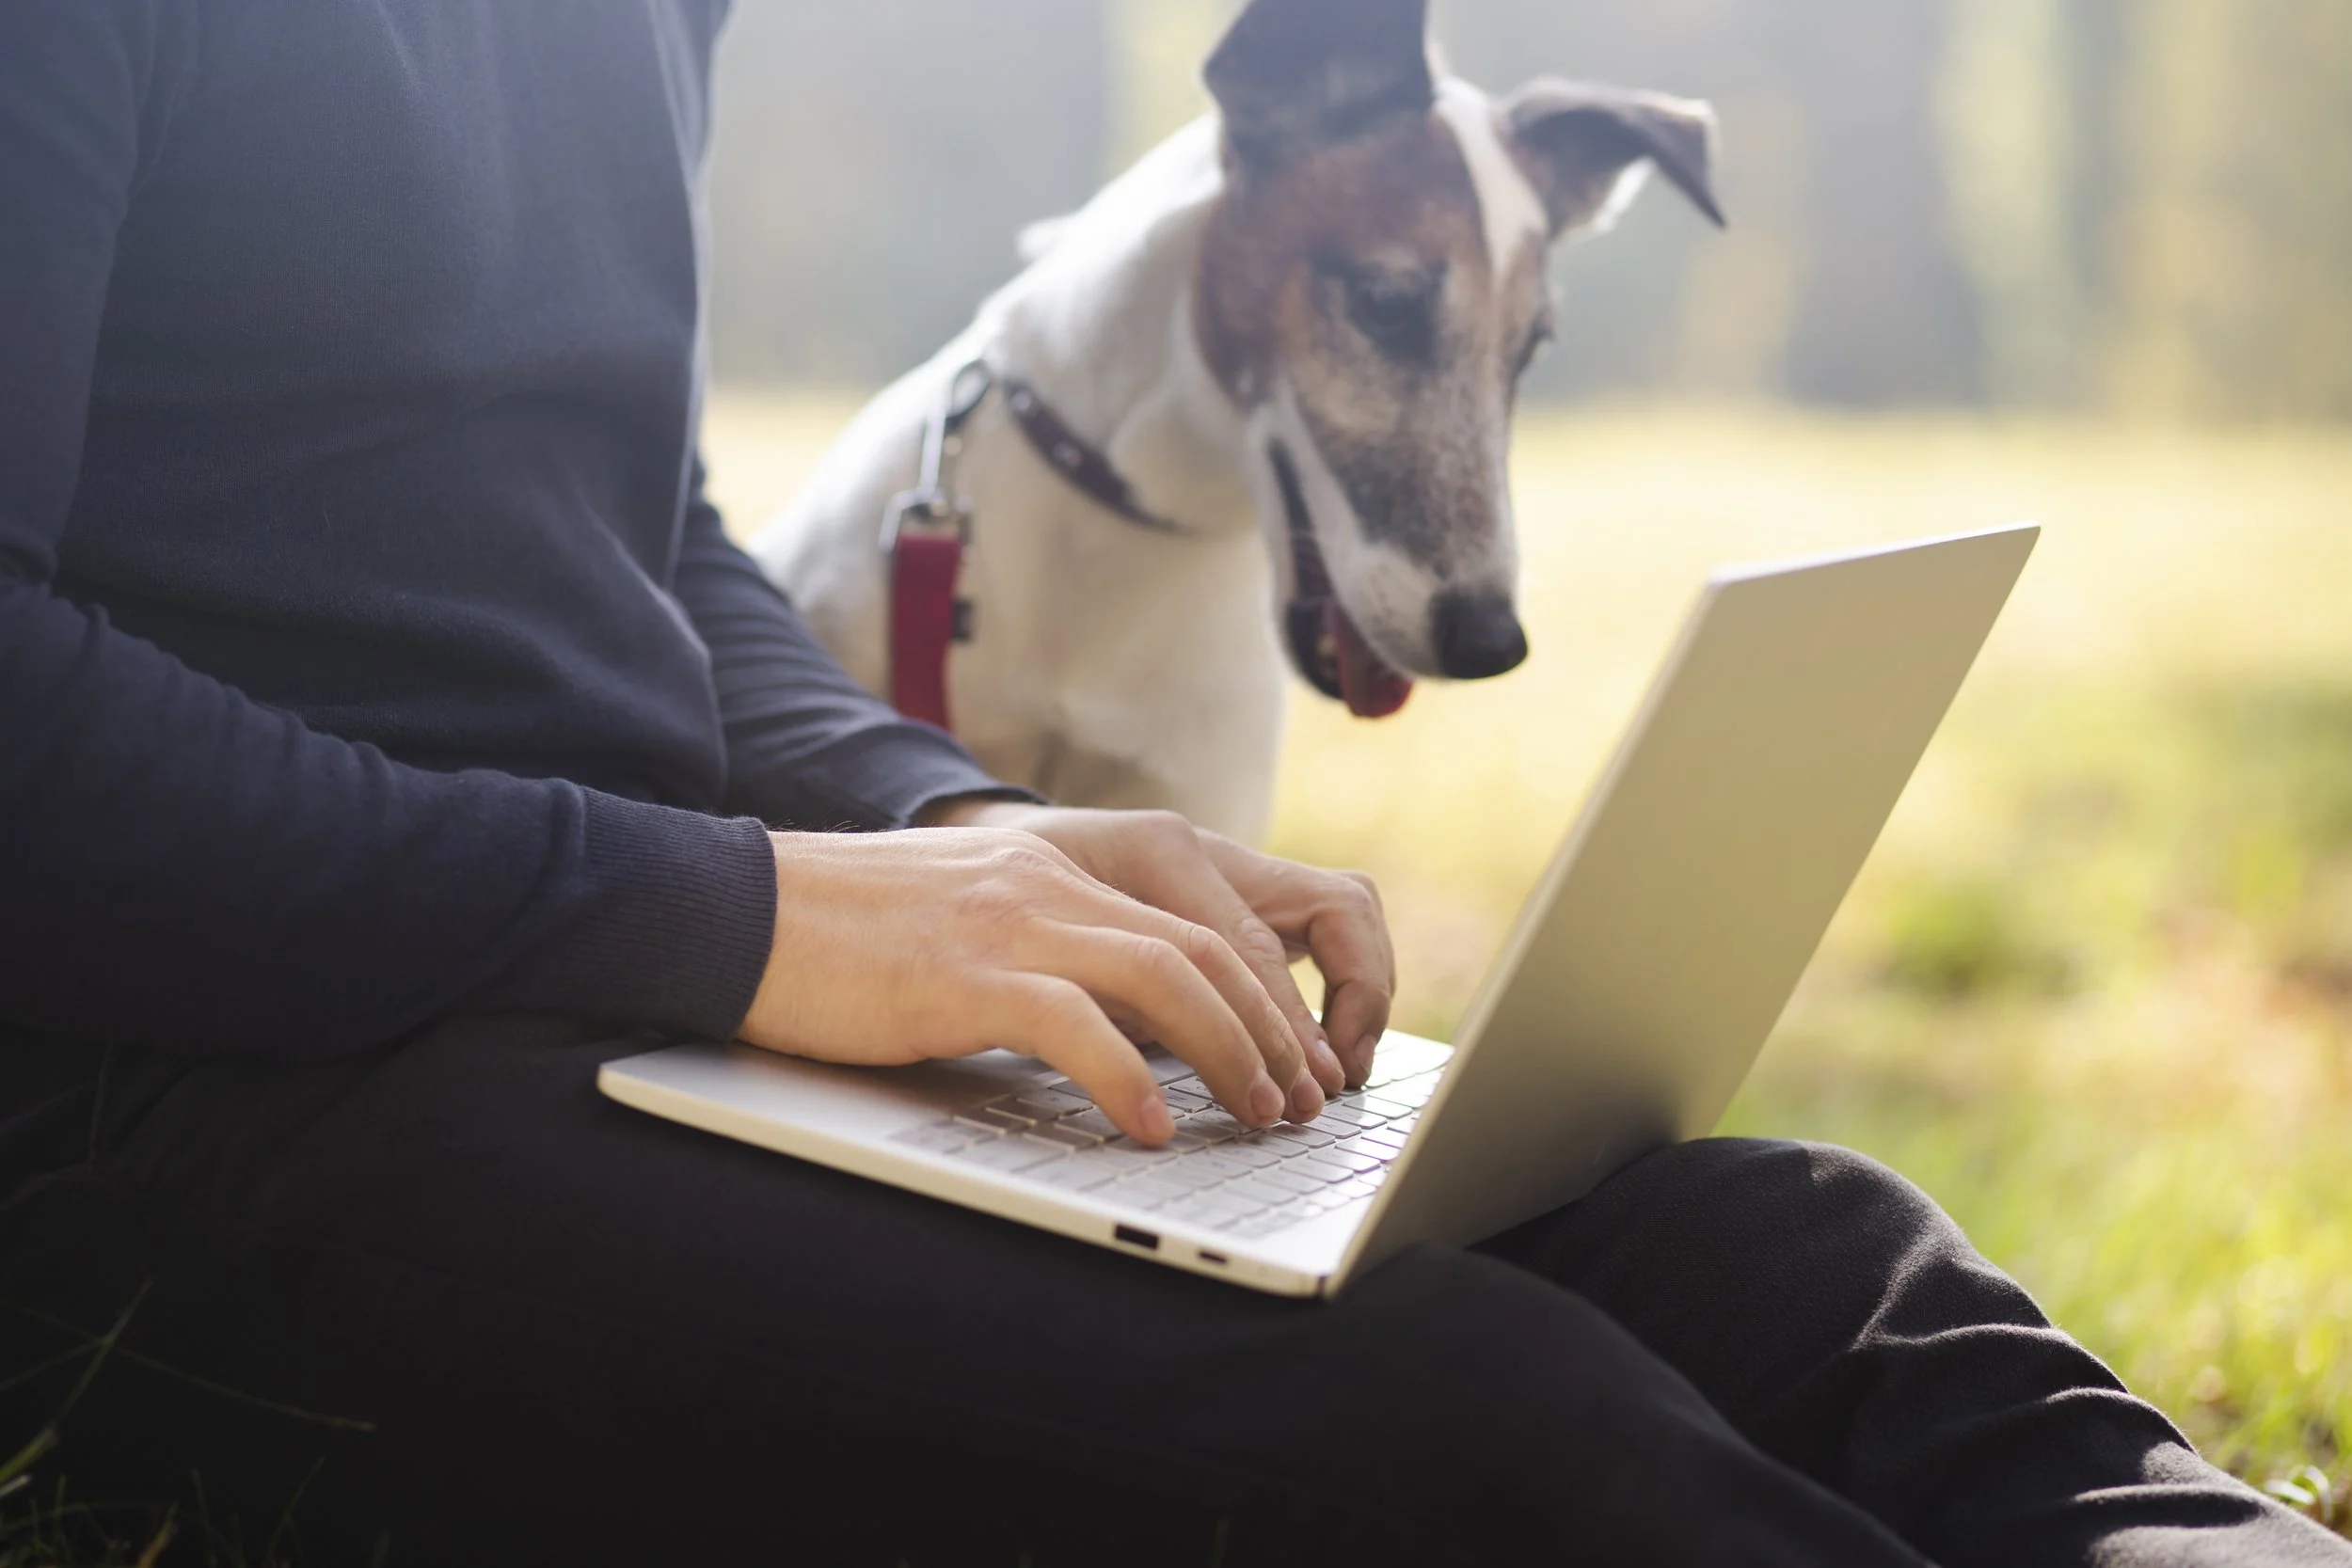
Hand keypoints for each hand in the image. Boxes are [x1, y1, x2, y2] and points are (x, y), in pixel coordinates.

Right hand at [737, 826, 1323, 1144]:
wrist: (738, 911)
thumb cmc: (839, 940)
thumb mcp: (960, 933)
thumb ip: (1033, 962)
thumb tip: (1099, 1037)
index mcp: (1050, 879)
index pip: (1190, 931)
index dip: (1253, 1000)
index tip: (1283, 1062)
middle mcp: (1046, 888)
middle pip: (1200, 951)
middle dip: (1266, 1030)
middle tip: (1295, 1100)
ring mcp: (1009, 925)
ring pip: (1164, 976)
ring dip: (1227, 1051)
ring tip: (1253, 1114)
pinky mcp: (965, 975)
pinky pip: (1075, 1023)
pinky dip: (1127, 1078)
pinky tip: (1149, 1126)